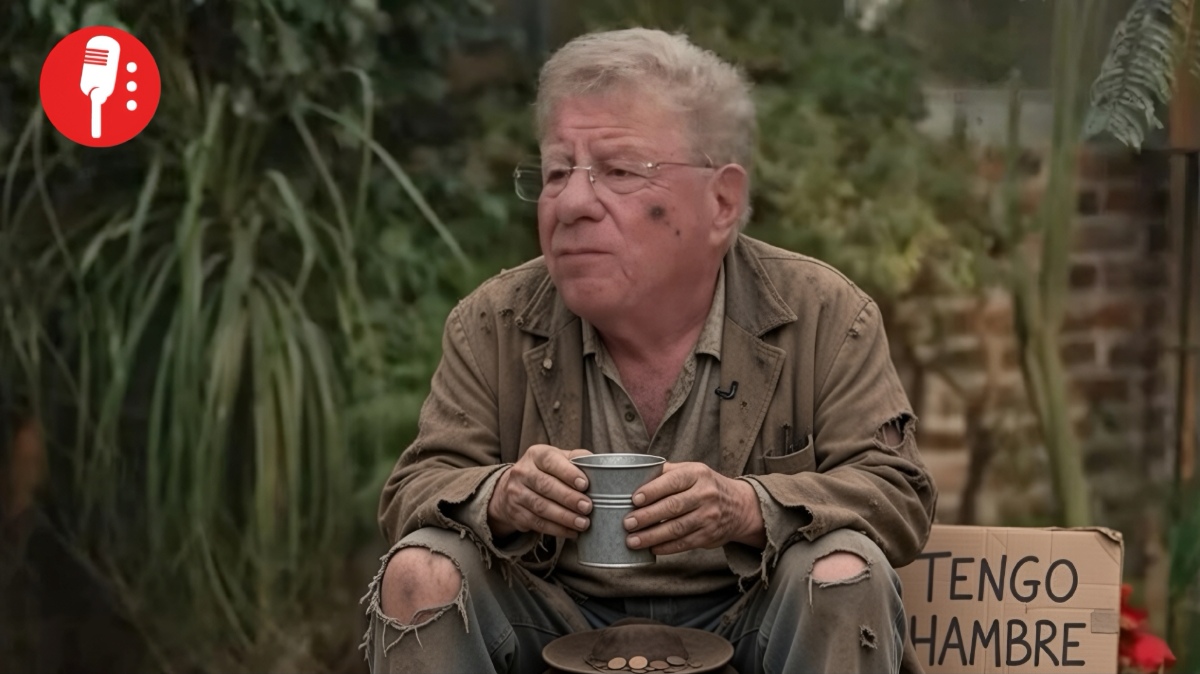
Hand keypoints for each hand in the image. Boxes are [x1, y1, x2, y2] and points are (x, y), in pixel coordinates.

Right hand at [487, 444, 592, 539]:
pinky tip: (572, 532)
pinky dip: (557, 529)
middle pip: (545, 486)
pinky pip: (537, 523)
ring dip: (564, 517)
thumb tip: (599, 465)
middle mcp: (522, 472)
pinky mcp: (515, 513)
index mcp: (536, 455)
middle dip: (569, 498)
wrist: (510, 488)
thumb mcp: (557, 459)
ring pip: (541, 507)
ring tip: (583, 523)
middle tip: (587, 507)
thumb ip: (576, 459)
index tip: (585, 484)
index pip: (551, 461)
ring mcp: (516, 493)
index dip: (568, 473)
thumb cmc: (544, 472)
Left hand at [622, 462, 764, 554]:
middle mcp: (706, 494)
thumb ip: (667, 472)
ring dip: (652, 536)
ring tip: (632, 540)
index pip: (672, 481)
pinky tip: (651, 548)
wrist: (739, 506)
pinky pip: (684, 543)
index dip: (652, 491)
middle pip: (672, 507)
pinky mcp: (709, 535)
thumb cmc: (705, 485)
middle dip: (647, 516)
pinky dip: (666, 547)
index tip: (634, 499)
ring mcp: (709, 516)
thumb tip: (634, 477)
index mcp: (697, 473)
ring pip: (676, 528)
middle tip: (627, 523)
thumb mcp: (692, 471)